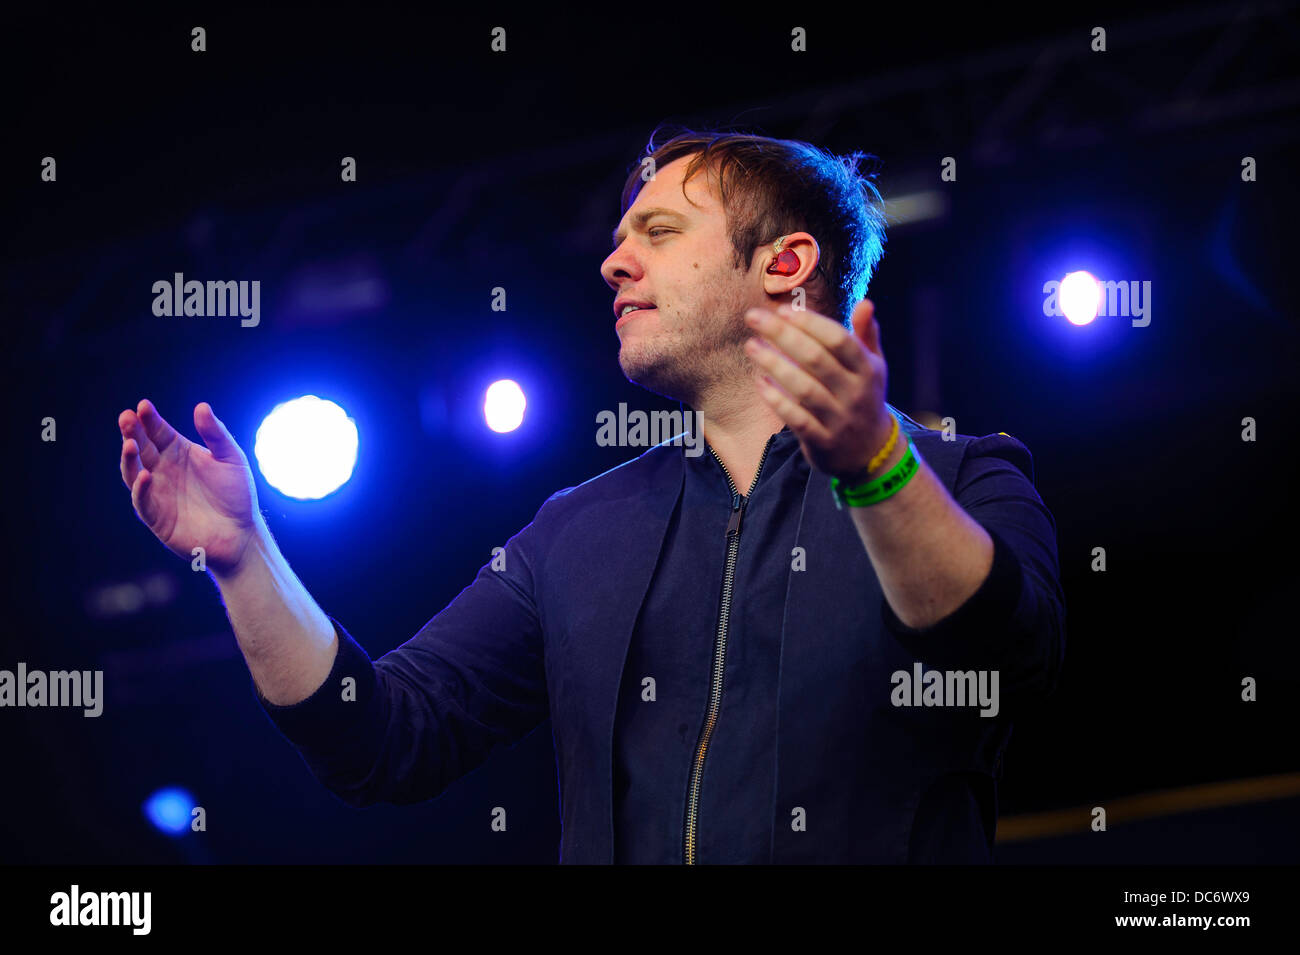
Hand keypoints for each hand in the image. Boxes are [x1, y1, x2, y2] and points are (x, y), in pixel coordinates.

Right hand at [118, 399, 262, 573]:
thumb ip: (216, 434)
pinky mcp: (157, 517)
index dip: (149, 419)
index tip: (143, 405)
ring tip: (130, 444)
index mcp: (179, 452)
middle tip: (126, 417)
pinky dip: (140, 488)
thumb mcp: (231, 458)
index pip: (158, 432)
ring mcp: (157, 492)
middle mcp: (164, 470)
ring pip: (133, 472)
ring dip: (129, 458)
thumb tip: (201, 406)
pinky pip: (142, 501)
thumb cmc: (237, 494)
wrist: (242, 533)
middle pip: (141, 447)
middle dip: (132, 432)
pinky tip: (145, 475)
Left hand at [743, 298, 893, 478]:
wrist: (871, 453)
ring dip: (774, 365)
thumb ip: (866, 335)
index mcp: (868, 370)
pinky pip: (796, 418)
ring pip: (803, 388)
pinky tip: (759, 382)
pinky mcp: (822, 441)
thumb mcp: (874, 367)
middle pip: (816, 359)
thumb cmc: (865, 398)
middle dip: (782, 335)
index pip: (838, 339)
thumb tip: (865, 302)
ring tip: (751, 346)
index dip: (810, 322)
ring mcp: (839, 419)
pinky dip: (776, 400)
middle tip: (753, 317)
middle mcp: (855, 393)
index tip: (782, 309)